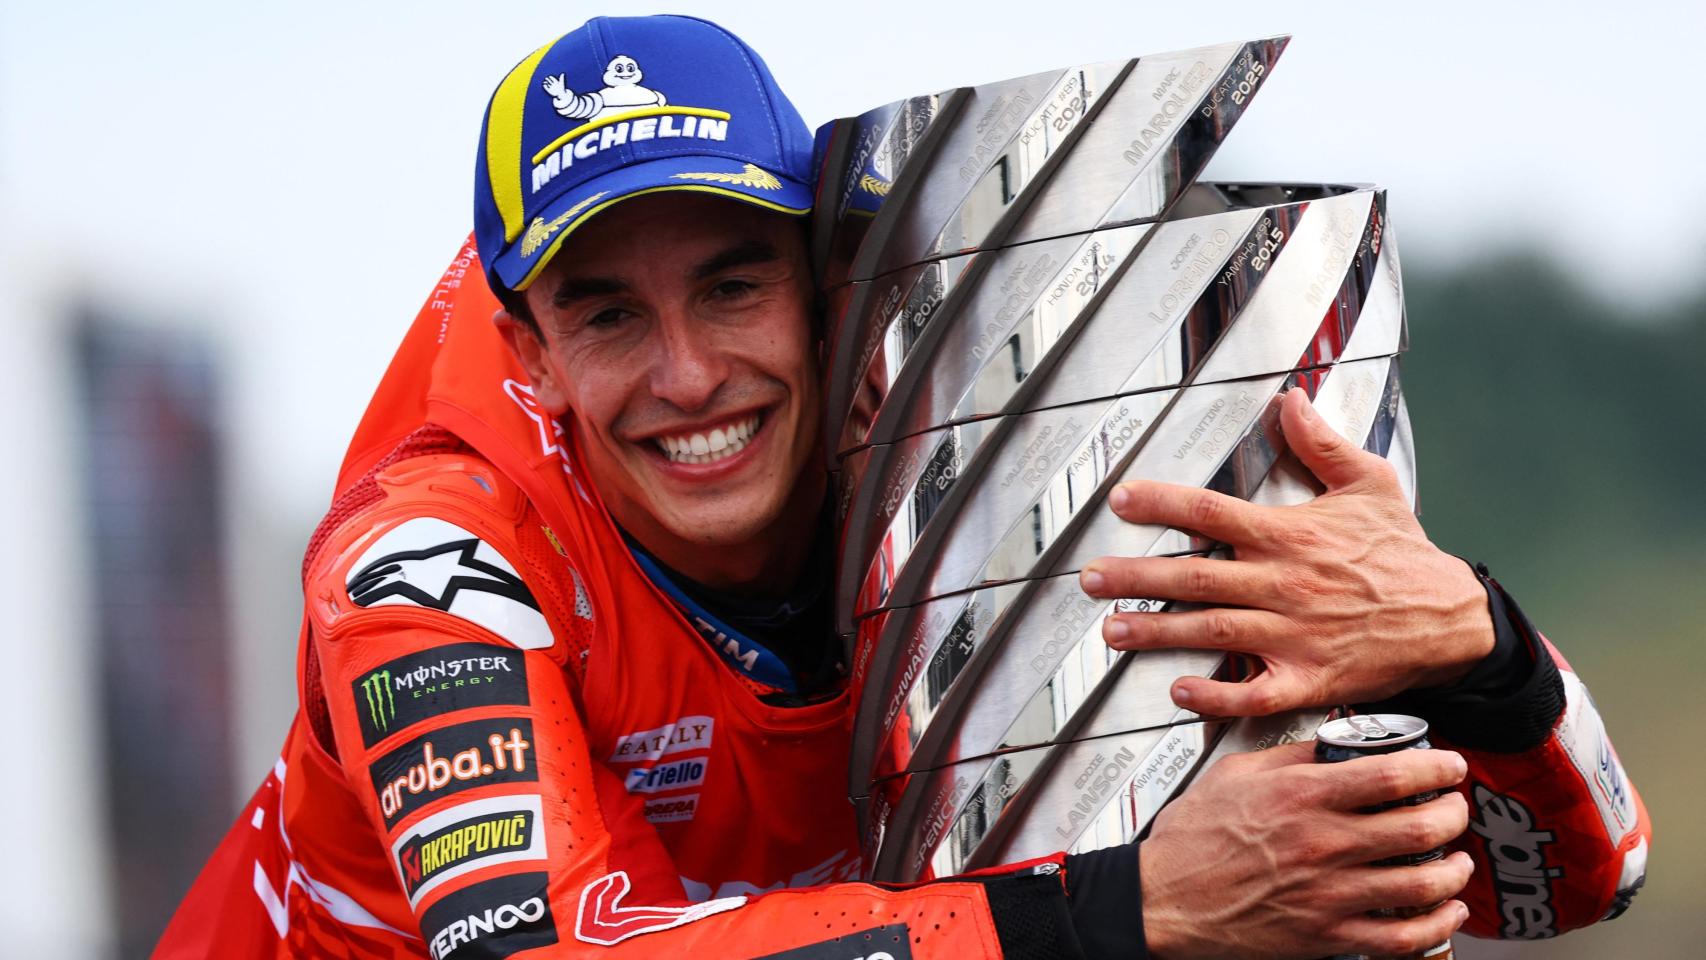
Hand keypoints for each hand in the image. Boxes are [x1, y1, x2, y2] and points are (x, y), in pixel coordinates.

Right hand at [541, 73, 570, 98]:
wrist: (561, 94)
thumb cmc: (562, 88)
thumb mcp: (561, 82)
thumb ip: (561, 78)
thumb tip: (563, 73)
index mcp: (557, 83)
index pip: (553, 79)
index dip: (551, 78)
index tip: (550, 76)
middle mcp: (554, 85)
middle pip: (550, 82)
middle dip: (548, 80)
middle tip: (546, 78)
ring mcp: (552, 88)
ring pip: (548, 85)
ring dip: (546, 83)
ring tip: (544, 82)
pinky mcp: (550, 91)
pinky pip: (547, 88)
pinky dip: (545, 87)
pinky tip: (544, 85)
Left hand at [1080, 388, 1493, 715]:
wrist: (1453, 621)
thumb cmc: (1404, 552)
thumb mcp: (1368, 484)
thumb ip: (1321, 444)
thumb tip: (1290, 399)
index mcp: (1291, 534)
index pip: (1212, 511)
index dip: (1160, 503)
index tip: (1120, 499)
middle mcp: (1285, 583)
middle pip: (1196, 576)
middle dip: (1137, 577)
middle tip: (1089, 578)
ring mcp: (1295, 635)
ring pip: (1213, 632)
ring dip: (1158, 632)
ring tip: (1113, 630)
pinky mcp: (1310, 679)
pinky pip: (1255, 693)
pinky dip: (1217, 695)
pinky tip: (1180, 691)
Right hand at [1140, 741, 1472, 958]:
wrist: (1162, 899)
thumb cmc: (1190, 840)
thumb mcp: (1234, 774)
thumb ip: (1289, 758)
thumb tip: (1331, 745)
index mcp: (1301, 797)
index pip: (1393, 775)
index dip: (1438, 768)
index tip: (1449, 767)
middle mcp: (1322, 843)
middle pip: (1420, 826)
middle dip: (1453, 815)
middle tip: (1455, 808)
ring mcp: (1328, 894)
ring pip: (1423, 883)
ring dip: (1454, 869)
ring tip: (1456, 859)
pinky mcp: (1326, 936)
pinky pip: (1402, 937)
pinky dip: (1437, 924)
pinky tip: (1445, 911)